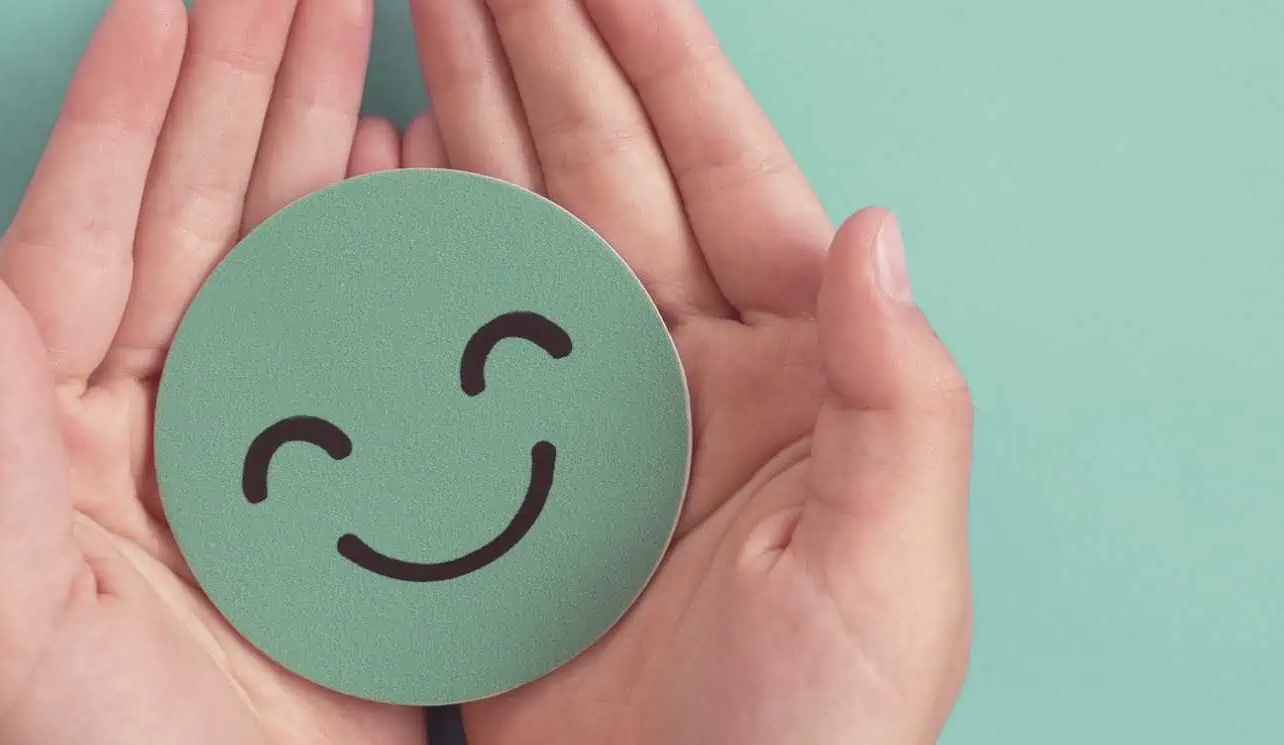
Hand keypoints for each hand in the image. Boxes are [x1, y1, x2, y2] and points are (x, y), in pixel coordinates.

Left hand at [0, 1, 426, 742]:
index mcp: (49, 431)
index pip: (87, 228)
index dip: (129, 103)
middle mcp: (150, 418)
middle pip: (198, 209)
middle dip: (243, 80)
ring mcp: (254, 449)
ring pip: (287, 257)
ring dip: (317, 139)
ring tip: (357, 33)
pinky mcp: (340, 496)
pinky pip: (368, 344)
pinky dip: (388, 252)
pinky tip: (408, 181)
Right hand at [406, 1, 974, 742]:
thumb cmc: (822, 738)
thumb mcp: (889, 570)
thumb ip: (895, 394)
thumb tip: (879, 227)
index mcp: (793, 372)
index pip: (721, 171)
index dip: (657, 53)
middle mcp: (693, 377)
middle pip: (608, 173)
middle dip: (539, 50)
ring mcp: (596, 428)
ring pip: (525, 234)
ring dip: (478, 121)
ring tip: (421, 20)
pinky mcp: (514, 494)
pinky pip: (455, 345)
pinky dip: (419, 256)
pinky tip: (388, 177)